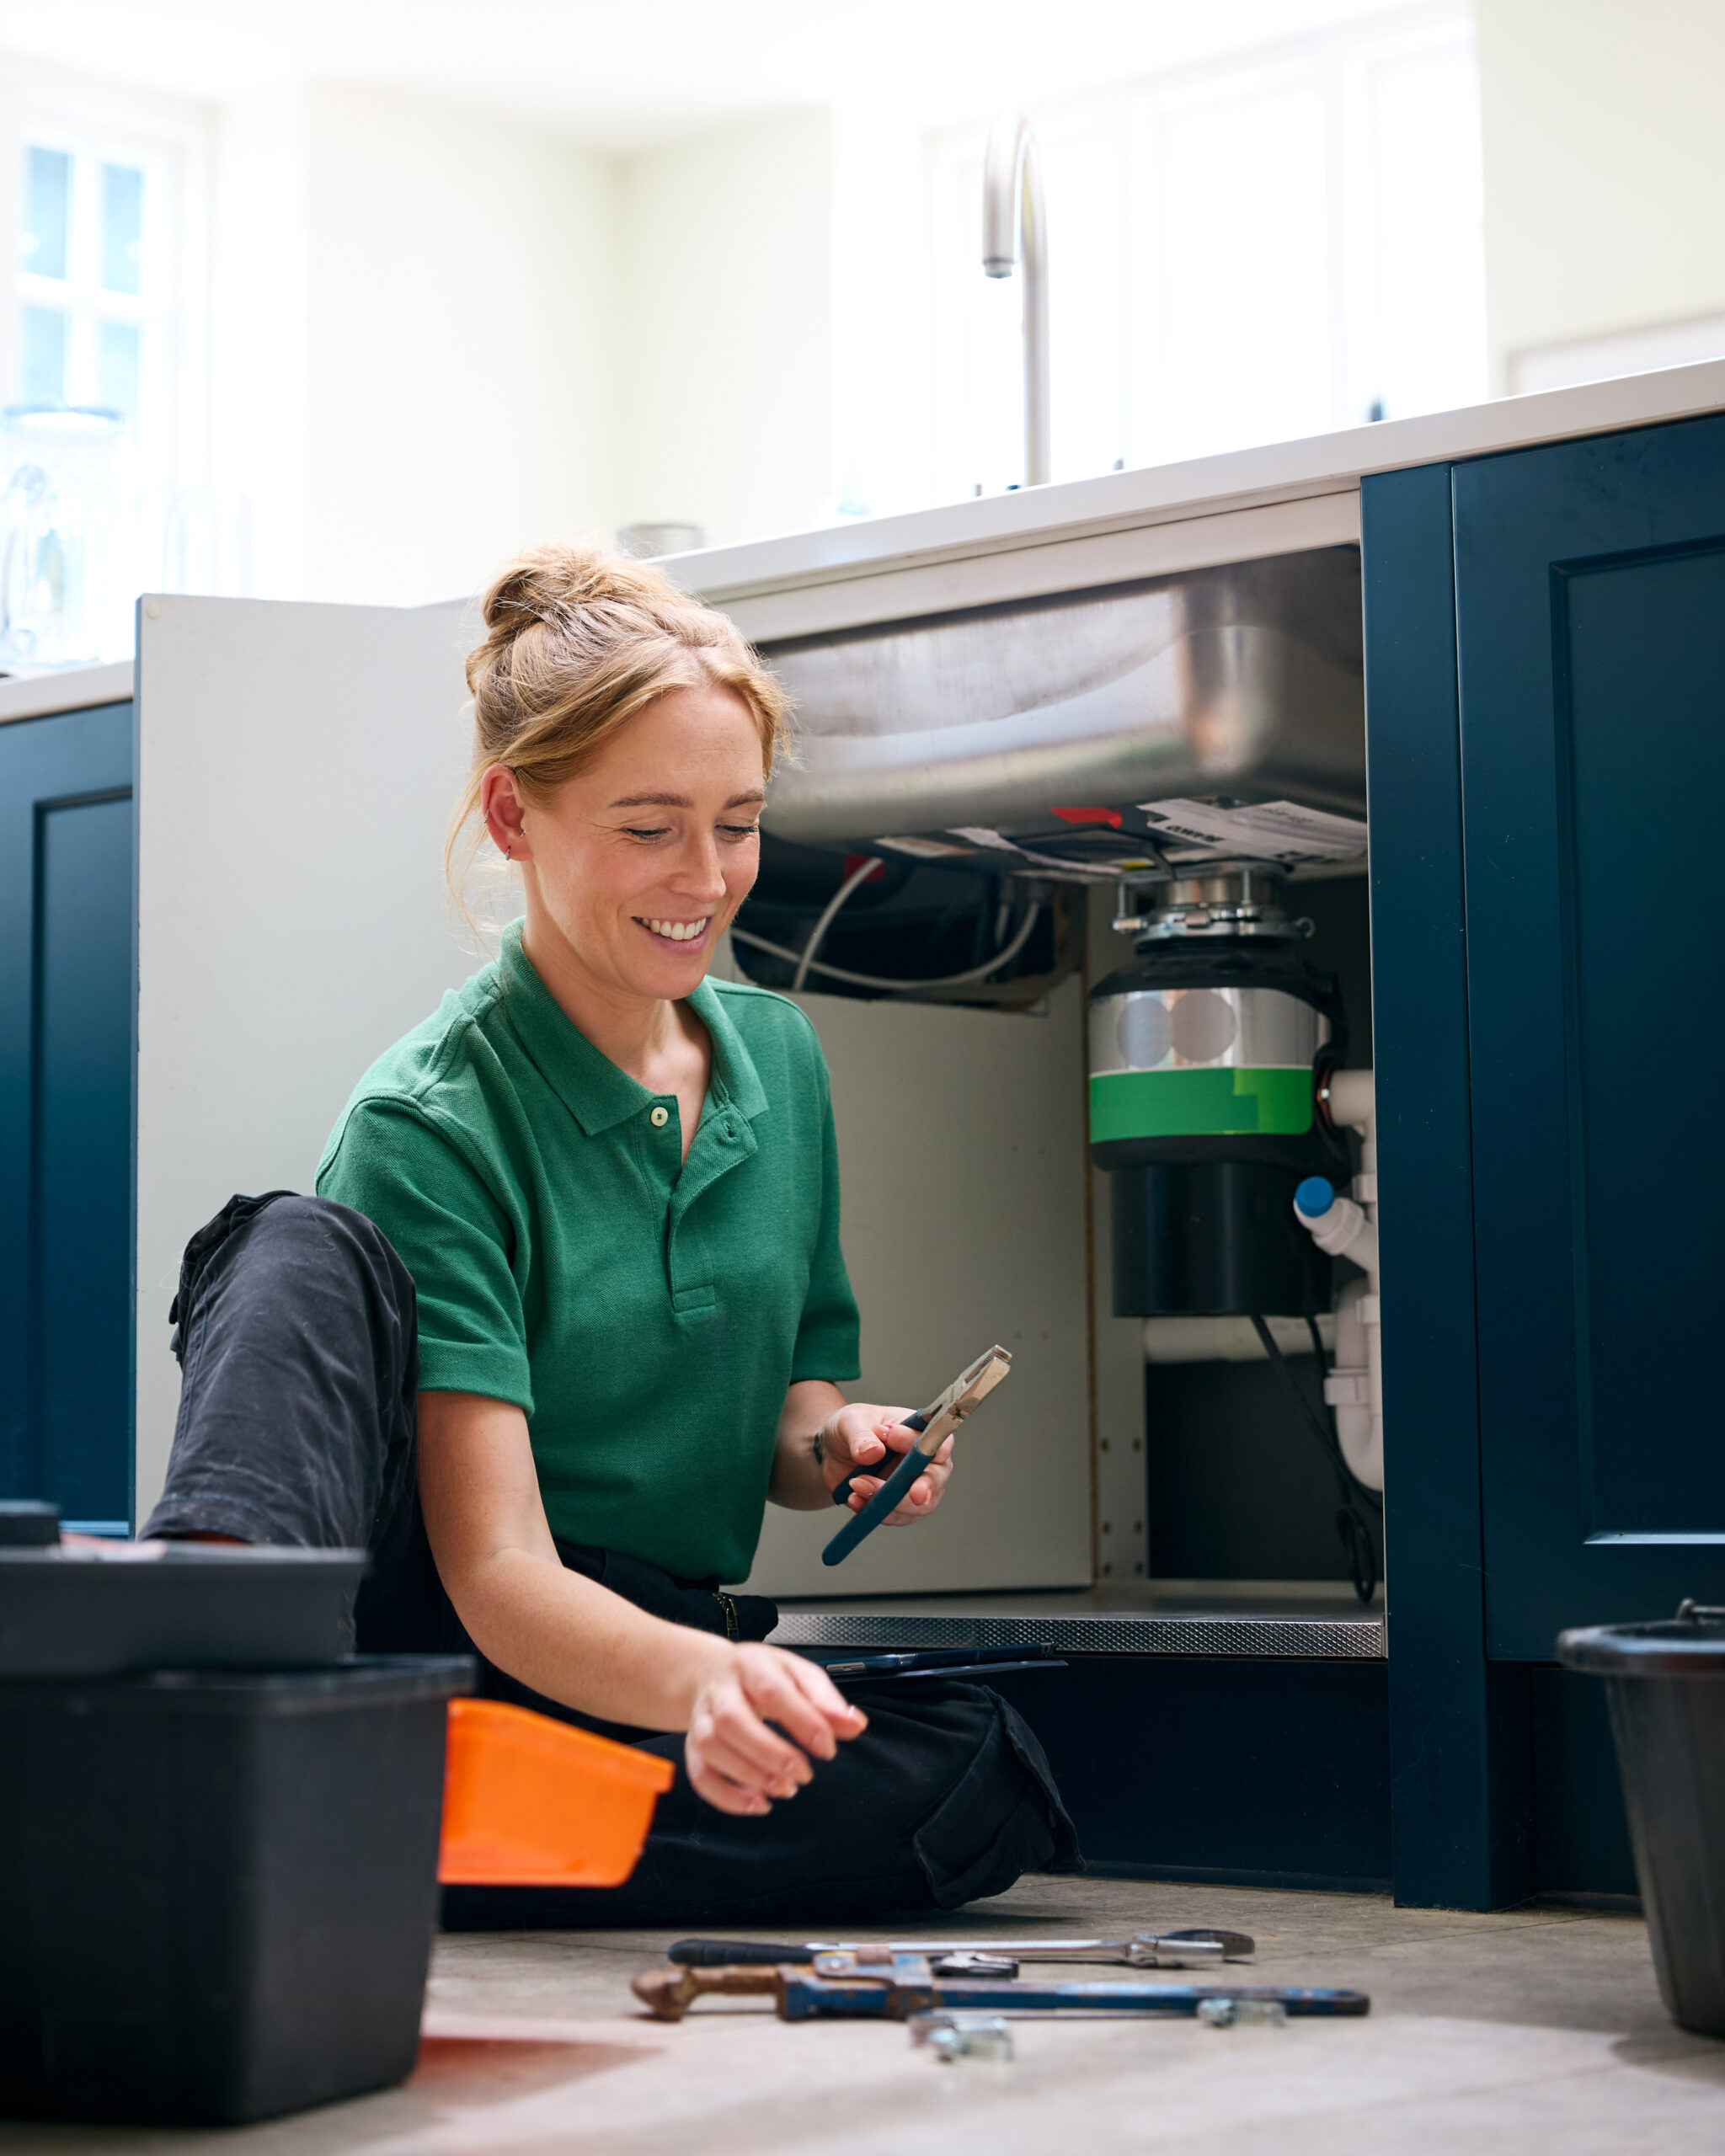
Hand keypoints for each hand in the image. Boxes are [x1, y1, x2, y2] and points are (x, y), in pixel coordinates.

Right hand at [684, 1644, 867, 1816]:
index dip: (802, 1721)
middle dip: (772, 1753)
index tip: (827, 1749)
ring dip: (751, 1775)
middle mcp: (720, 1690)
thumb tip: (856, 1726)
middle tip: (805, 1774)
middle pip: (732, 1721)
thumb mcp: (797, 1674)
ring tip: (786, 1789)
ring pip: (712, 1748)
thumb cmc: (762, 1676)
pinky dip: (727, 1797)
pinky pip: (699, 1775)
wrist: (711, 1675)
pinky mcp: (692, 1746)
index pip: (773, 1690)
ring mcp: (701, 1718)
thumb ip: (826, 1700)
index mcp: (751, 1664)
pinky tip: (758, 1804)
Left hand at [818, 1401, 954, 1523]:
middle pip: (936, 1479)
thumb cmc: (853, 1428)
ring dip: (887, 1499)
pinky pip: (894, 1517)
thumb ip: (861, 1435)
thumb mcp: (851, 1421)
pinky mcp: (898, 1507)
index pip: (936, 1441)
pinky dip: (874, 1511)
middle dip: (923, 1487)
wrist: (834, 1452)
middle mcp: (925, 1462)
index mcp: (922, 1432)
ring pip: (917, 1506)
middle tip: (914, 1494)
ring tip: (857, 1484)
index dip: (919, 1445)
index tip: (886, 1435)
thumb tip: (874, 1452)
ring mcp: (914, 1487)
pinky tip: (853, 1498)